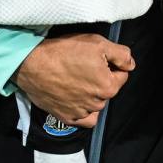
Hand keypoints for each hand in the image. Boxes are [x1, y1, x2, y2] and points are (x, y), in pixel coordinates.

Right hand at [14, 33, 133, 127]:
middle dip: (101, 79)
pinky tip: (77, 99)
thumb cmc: (64, 52)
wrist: (32, 64)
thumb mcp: (98, 43)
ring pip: (96, 103)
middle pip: (108, 89)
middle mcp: (97, 103)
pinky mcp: (66, 116)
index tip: (97, 59)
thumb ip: (121, 54)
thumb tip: (130, 64)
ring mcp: (81, 111)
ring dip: (91, 93)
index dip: (112, 64)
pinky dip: (84, 111)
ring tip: (76, 79)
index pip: (122, 75)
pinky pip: (84, 118)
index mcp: (108, 86)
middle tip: (84, 66)